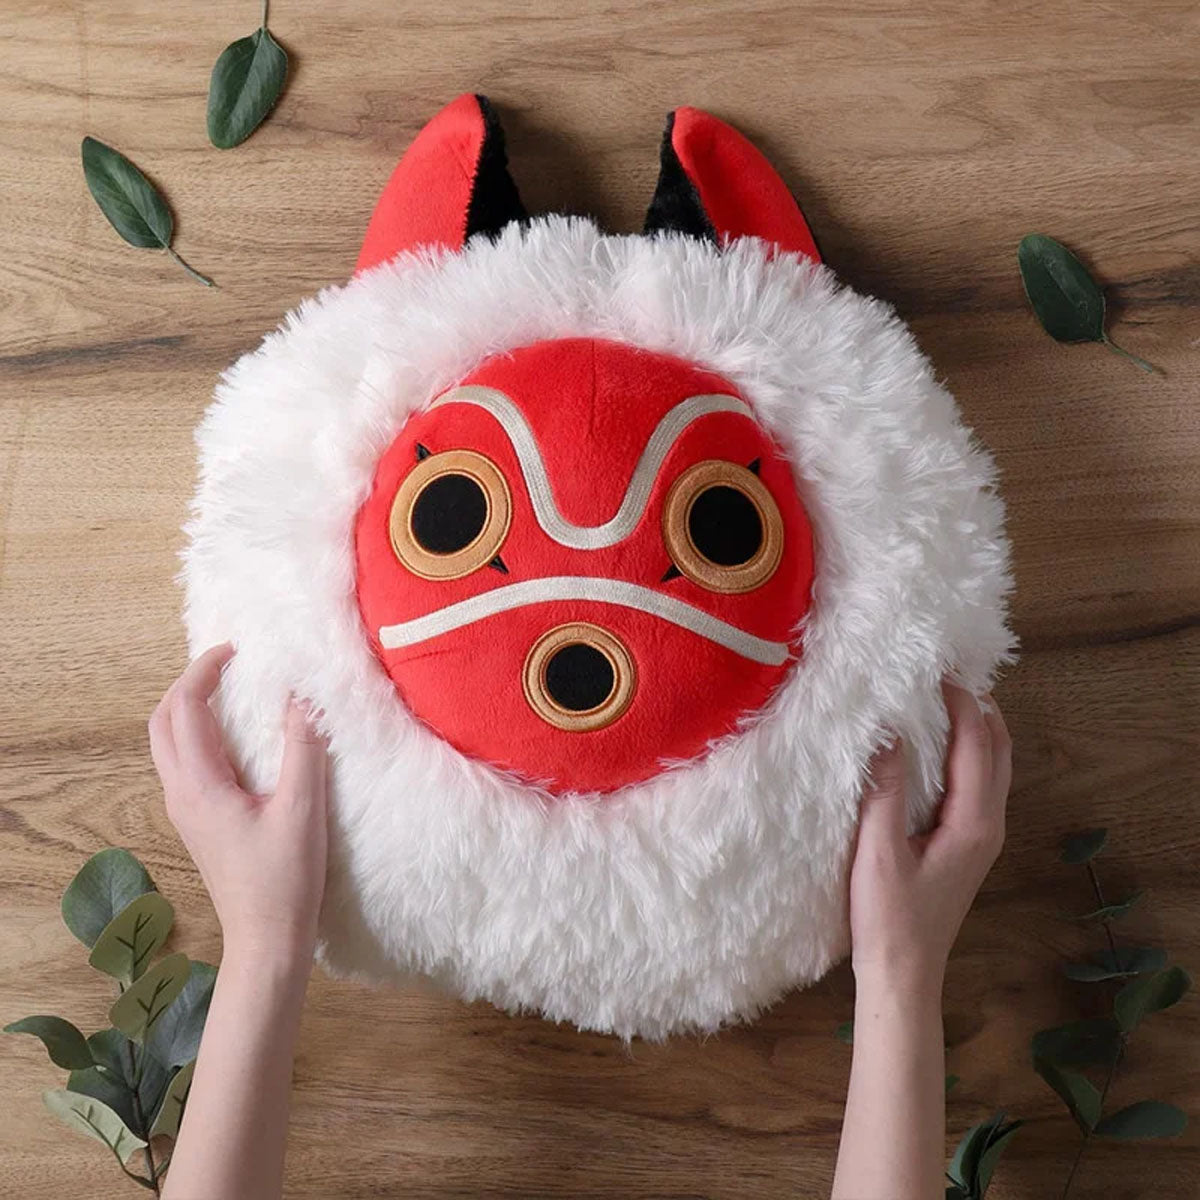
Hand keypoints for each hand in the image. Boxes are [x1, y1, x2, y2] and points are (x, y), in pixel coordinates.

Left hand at [149, 643, 328, 964]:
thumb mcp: (302, 808)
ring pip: (168, 744)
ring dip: (190, 708)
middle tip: (228, 665)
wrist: (266, 940)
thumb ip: (302, 748)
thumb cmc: (285, 878)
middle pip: (162, 722)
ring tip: (230, 691)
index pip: (186, 709)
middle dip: (187, 684)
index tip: (237, 651)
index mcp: (200, 786)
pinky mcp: (198, 823)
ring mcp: (185, 811)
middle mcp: (181, 794)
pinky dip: (200, 734)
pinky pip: (184, 764)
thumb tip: (300, 696)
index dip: (205, 670)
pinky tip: (236, 738)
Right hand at [849, 682, 1010, 998]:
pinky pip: (979, 783)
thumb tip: (887, 730)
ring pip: (993, 767)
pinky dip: (968, 752)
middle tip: (947, 673)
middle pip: (998, 750)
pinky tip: (939, 747)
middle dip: (980, 707)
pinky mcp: (967, 844)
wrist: (904, 974)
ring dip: (978, 728)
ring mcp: (982, 836)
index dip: (962, 702)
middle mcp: (988, 825)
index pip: (977, 744)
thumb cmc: (889, 917)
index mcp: (973, 822)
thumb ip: (884, 790)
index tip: (937, 669)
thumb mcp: (879, 850)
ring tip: (948, 697)